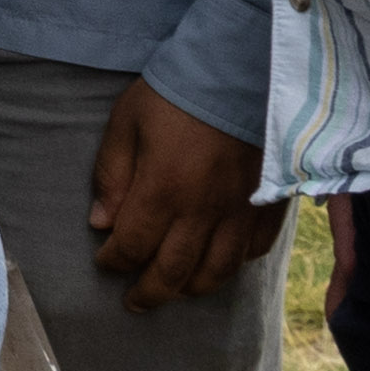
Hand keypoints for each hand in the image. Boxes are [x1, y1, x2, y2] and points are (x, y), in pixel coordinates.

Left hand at [88, 78, 287, 308]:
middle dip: (149, 293)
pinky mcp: (269, 204)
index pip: (132, 246)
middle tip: (134, 303)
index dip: (114, 262)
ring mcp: (240, 211)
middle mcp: (203, 211)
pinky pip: (252, 251)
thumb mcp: (127, 122)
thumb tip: (101, 223)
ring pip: (217, 272)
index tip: (105, 263)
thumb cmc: (175, 92)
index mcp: (163, 190)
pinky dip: (233, 266)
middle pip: (174, 272)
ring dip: (191, 288)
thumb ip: (112, 175)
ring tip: (174, 291)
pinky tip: (218, 264)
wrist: (240, 68)